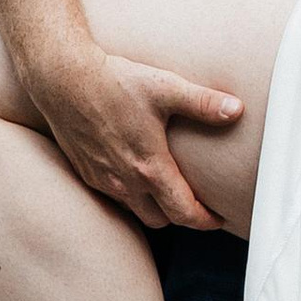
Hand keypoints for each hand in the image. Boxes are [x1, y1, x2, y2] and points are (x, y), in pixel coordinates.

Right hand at [27, 38, 244, 234]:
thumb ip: (203, 103)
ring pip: (136, 211)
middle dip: (183, 217)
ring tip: (170, 192)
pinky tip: (138, 176)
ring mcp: (103, 181)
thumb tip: (237, 110)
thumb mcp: (166, 88)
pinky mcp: (86, 173)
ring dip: (156, 208)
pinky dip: (132, 196)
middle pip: (162, 220)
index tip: (219, 219)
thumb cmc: (114, 82)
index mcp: (149, 168)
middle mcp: (125, 182)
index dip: (206, 221)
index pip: (184, 213)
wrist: (63, 79)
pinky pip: (115, 198)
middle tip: (198, 205)